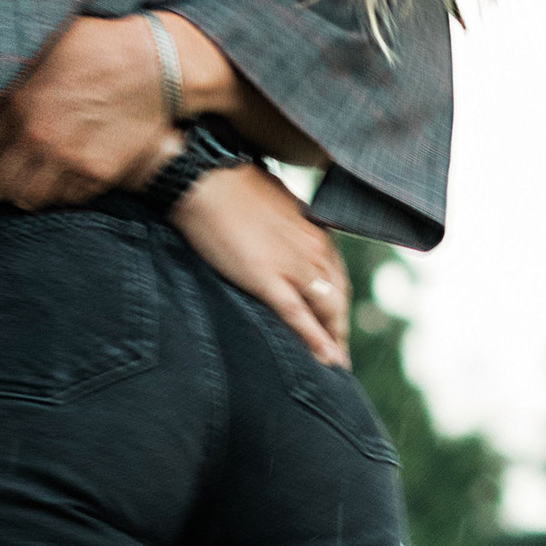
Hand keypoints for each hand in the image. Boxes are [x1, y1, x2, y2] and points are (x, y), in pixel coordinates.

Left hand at [0, 16, 173, 209]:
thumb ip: (10, 73)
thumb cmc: (98, 46)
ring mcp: (68, 160)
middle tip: (4, 171)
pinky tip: (64, 175)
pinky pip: (66, 199)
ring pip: (27, 199)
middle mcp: (38, 137)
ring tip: (33, 177)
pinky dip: (61, 192)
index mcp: (18, 103)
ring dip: (25, 191)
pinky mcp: (97, 174)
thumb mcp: (42, 47)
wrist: (155, 64)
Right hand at [169, 160, 350, 366]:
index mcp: (314, 232)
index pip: (336, 277)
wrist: (204, 179)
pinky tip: (324, 360)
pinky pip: (299, 316)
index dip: (338, 305)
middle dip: (340, 329)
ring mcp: (293, 265)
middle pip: (337, 298)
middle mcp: (314, 249)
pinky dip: (315, 340)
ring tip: (334, 367)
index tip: (336, 326)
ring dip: (334, 340)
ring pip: (326, 310)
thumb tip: (283, 239)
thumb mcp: (272, 205)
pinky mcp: (268, 278)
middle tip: (339, 357)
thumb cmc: (230, 186)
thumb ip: (286, 227)